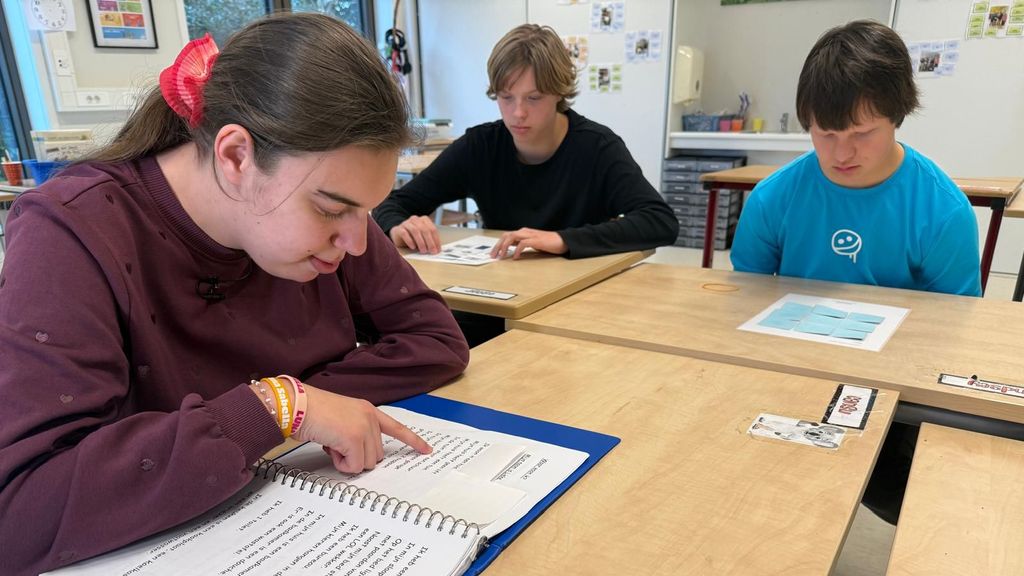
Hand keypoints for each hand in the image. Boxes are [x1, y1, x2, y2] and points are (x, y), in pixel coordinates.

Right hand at [295, 386, 430, 472]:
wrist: (296, 405)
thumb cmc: (311, 412)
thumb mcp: (340, 420)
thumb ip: (355, 434)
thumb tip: (359, 458)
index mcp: (368, 411)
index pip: (397, 428)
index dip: (412, 441)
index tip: (427, 450)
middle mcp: (370, 418)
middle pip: (377, 455)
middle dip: (357, 457)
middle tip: (336, 445)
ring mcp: (364, 428)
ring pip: (367, 463)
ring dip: (348, 461)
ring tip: (332, 444)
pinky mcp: (354, 438)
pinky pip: (354, 466)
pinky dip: (341, 464)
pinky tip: (330, 448)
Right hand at [389, 215, 440, 253]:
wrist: (398, 235)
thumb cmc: (413, 237)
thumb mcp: (423, 238)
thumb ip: (430, 241)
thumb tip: (437, 250)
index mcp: (424, 220)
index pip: (432, 229)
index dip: (436, 240)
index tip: (438, 250)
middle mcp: (415, 219)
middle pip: (425, 230)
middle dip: (430, 242)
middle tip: (432, 251)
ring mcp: (406, 223)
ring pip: (415, 231)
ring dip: (421, 242)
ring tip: (423, 251)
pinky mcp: (398, 229)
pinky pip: (404, 233)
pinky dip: (410, 241)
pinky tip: (413, 247)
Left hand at [490, 228, 567, 258]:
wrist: (562, 241)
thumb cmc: (548, 243)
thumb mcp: (531, 244)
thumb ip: (522, 245)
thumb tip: (511, 251)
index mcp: (523, 233)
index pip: (506, 236)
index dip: (498, 244)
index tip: (493, 254)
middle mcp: (525, 232)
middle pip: (506, 236)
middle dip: (498, 246)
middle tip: (493, 256)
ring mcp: (530, 235)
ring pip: (512, 237)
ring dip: (505, 247)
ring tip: (501, 256)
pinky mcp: (536, 240)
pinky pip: (523, 243)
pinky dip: (517, 250)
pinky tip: (516, 257)